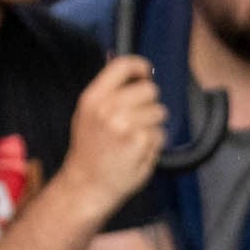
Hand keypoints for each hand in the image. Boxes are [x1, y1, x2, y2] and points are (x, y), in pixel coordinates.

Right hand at [64, 55, 167, 220]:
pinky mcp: (139, 142)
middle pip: (149, 90)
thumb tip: (128, 69)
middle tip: (141, 119)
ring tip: (136, 139)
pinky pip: (161, 134)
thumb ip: (108, 91)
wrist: (88, 184)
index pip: (122, 66)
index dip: (140, 66)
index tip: (147, 73)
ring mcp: (124, 124)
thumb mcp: (88, 113)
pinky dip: (154, 144)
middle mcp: (108, 107)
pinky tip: (138, 152)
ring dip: (154, 126)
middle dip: (151, 104)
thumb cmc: (90, 150)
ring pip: (159, 113)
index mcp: (94, 97)